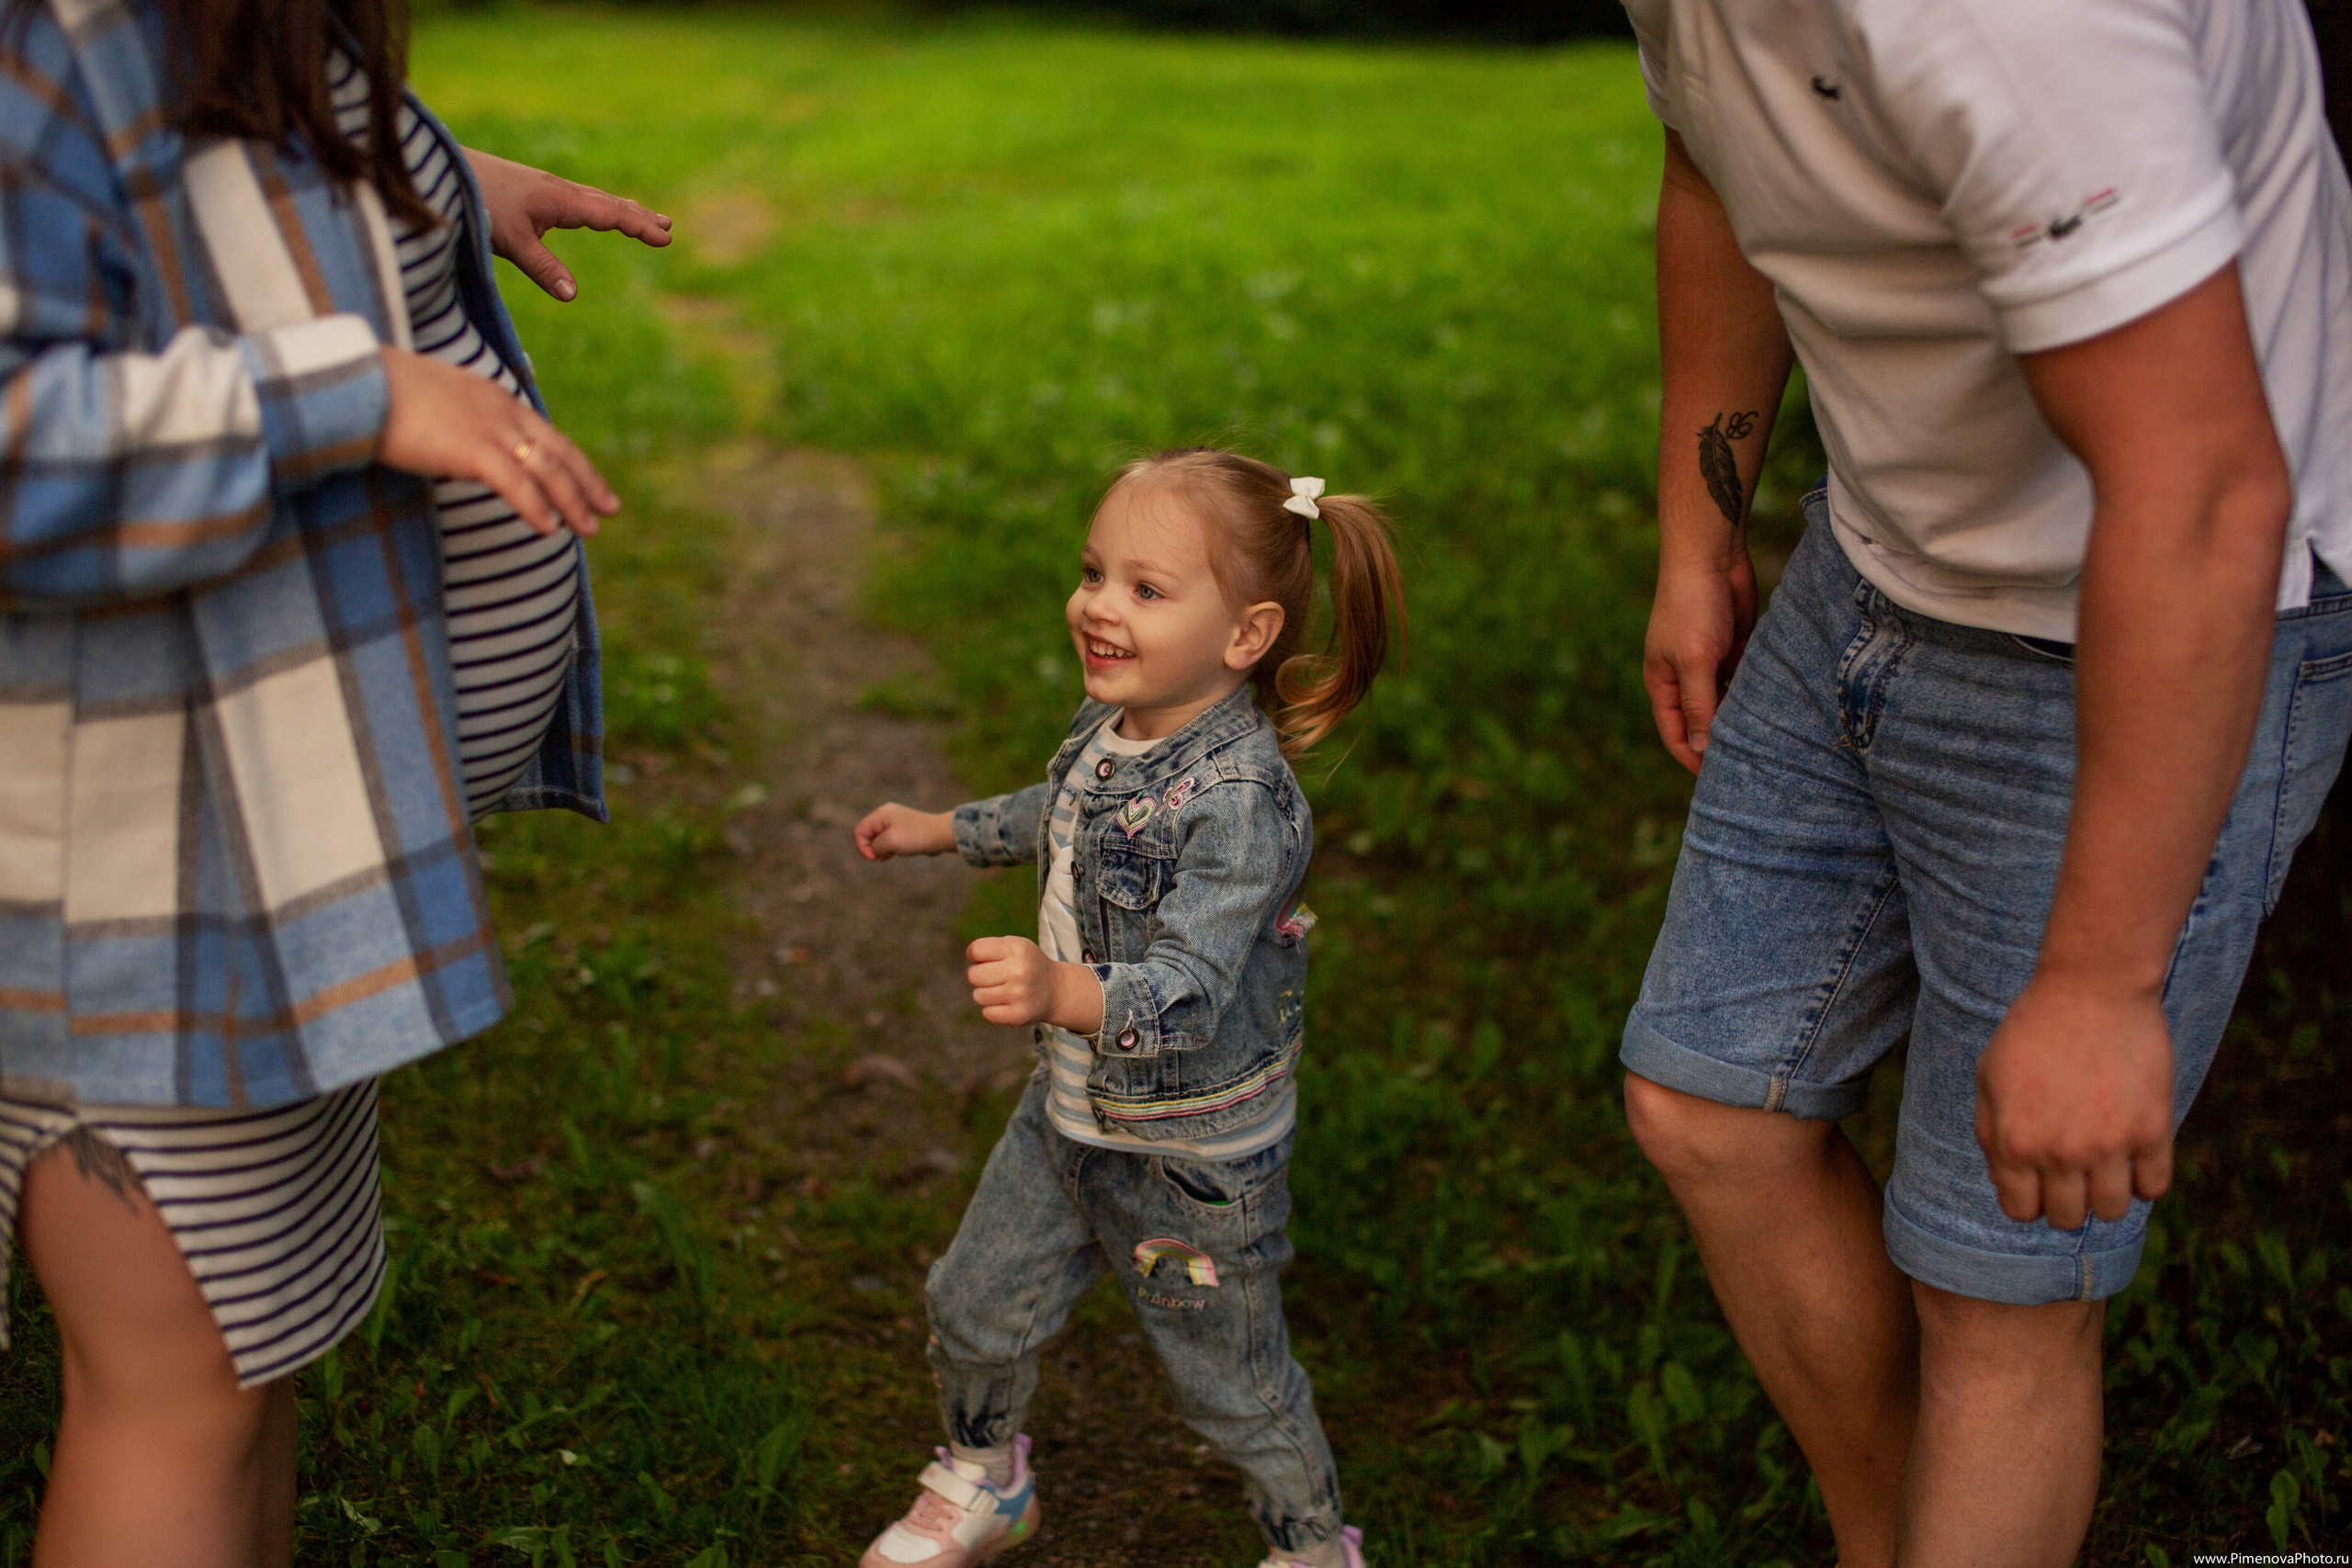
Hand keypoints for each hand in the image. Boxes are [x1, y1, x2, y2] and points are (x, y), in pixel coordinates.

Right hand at [377, 348, 616, 535]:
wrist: (355, 381)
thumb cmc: (380, 393)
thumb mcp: (433, 404)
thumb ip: (456, 424)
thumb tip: (460, 451)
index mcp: (493, 397)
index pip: (545, 434)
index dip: (572, 461)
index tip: (591, 482)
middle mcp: (500, 410)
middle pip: (558, 452)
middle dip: (587, 482)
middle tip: (611, 510)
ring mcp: (488, 428)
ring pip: (546, 469)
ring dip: (572, 501)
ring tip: (589, 530)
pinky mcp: (470, 448)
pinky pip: (515, 483)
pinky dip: (536, 507)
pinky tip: (550, 529)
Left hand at [463, 148, 671, 302]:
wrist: (441, 168)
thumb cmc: (474, 202)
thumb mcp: (509, 241)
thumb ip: (542, 268)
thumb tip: (573, 296)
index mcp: (560, 200)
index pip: (610, 214)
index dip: (639, 226)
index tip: (665, 238)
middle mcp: (558, 190)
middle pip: (608, 202)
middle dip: (638, 215)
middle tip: (666, 225)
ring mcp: (544, 187)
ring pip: (593, 198)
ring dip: (620, 208)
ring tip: (641, 217)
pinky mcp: (530, 189)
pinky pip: (577, 198)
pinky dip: (597, 205)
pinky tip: (590, 211)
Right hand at [854, 803, 954, 860]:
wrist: (941, 834)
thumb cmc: (915, 836)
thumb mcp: (889, 842)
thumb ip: (875, 846)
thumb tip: (876, 850)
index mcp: (880, 814)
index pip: (859, 831)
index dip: (863, 847)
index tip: (876, 858)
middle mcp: (886, 814)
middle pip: (867, 834)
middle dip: (872, 849)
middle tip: (885, 857)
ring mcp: (895, 821)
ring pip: (878, 838)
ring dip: (882, 850)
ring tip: (893, 854)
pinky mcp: (904, 828)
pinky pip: (889, 839)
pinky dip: (891, 848)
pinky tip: (899, 852)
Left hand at [965, 937, 1102, 1031]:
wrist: (1056, 989)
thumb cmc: (1026, 965)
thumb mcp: (1015, 946)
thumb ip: (990, 948)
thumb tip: (970, 958)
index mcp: (1016, 949)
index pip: (975, 950)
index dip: (974, 956)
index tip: (984, 959)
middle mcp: (1019, 970)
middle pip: (973, 975)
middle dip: (979, 976)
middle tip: (994, 977)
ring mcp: (1019, 994)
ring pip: (978, 996)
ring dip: (985, 994)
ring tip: (1001, 990)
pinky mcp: (1019, 1015)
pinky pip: (987, 1013)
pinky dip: (992, 1009)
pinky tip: (1005, 1003)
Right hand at [1644, 554, 1757, 773]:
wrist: (1712, 557)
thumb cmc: (1693, 607)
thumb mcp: (1695, 661)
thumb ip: (1699, 706)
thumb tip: (1701, 749)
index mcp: (1662, 683)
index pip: (1675, 734)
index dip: (1693, 758)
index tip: (1720, 779)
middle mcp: (1684, 677)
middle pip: (1701, 722)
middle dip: (1720, 742)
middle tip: (1752, 767)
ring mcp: (1710, 663)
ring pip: (1726, 703)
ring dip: (1741, 718)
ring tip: (1768, 743)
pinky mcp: (1734, 649)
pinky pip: (1745, 682)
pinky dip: (1755, 695)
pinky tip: (1776, 710)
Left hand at [1974, 972, 2176, 1230]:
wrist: (2091, 988)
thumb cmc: (2034, 1029)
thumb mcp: (1989, 1077)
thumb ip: (1992, 1133)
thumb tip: (2003, 1180)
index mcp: (2014, 1143)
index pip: (2020, 1211)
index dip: (2028, 1199)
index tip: (2037, 1179)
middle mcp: (2059, 1153)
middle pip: (2066, 1217)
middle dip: (2065, 1200)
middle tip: (2071, 1170)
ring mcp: (2108, 1145)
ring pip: (2111, 1211)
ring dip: (2105, 1194)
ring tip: (2103, 1164)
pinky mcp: (2152, 1131)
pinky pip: (2154, 1187)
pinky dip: (2143, 1180)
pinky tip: (2133, 1154)